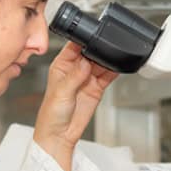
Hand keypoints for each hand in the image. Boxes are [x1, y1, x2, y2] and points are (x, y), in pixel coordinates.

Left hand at [33, 43, 117, 170]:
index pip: (74, 46)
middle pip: (90, 52)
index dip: (83, 40)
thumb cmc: (51, 114)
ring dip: (107, 59)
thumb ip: (75, 76)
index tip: (93, 36)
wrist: (60, 135)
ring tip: (113, 57)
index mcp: (61, 66)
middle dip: (98, 49)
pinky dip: (114, 70)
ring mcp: (86, 79)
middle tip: (106, 48)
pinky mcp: (96, 88)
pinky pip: (108, 75)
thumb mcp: (61, 92)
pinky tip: (118, 66)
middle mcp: (74, 70)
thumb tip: (86, 62)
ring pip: (101, 63)